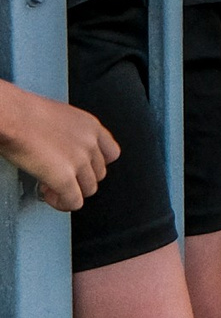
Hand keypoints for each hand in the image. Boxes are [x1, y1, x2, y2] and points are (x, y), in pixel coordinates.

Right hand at [0, 83, 117, 211]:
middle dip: (79, 179)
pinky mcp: (64, 178)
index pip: (111, 153)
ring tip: (49, 184)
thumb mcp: (59, 117)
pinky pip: (74, 202)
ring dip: (69, 192)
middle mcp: (90, 144)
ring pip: (88, 190)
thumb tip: (63, 148)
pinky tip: (49, 195)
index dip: (94, 165)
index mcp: (90, 126)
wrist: (12, 116)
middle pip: (99, 174)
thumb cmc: (23, 113)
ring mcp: (80, 161)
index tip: (80, 167)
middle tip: (57, 176)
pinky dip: (62, 203)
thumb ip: (69, 133)